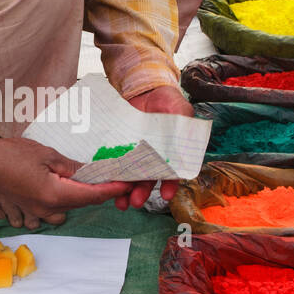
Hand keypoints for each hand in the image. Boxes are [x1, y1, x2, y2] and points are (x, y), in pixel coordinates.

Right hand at [0, 135, 134, 229]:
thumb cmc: (11, 155)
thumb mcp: (46, 155)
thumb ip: (72, 168)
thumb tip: (92, 173)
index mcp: (55, 194)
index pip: (93, 195)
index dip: (113, 188)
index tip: (128, 181)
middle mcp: (48, 209)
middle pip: (83, 203)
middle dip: (101, 192)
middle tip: (114, 177)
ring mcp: (38, 212)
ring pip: (70, 209)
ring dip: (82, 197)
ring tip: (88, 180)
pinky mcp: (30, 210)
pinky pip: (55, 210)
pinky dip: (66, 200)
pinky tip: (66, 186)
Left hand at [108, 84, 193, 210]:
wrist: (145, 90)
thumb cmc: (167, 101)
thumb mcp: (180, 109)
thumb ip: (184, 125)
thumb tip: (187, 142)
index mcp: (172, 153)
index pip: (172, 173)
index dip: (170, 185)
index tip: (166, 195)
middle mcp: (154, 159)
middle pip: (148, 180)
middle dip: (142, 192)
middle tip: (136, 202)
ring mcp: (136, 155)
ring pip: (131, 177)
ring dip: (126, 192)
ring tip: (121, 203)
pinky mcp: (121, 149)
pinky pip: (116, 165)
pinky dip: (111, 176)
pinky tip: (105, 185)